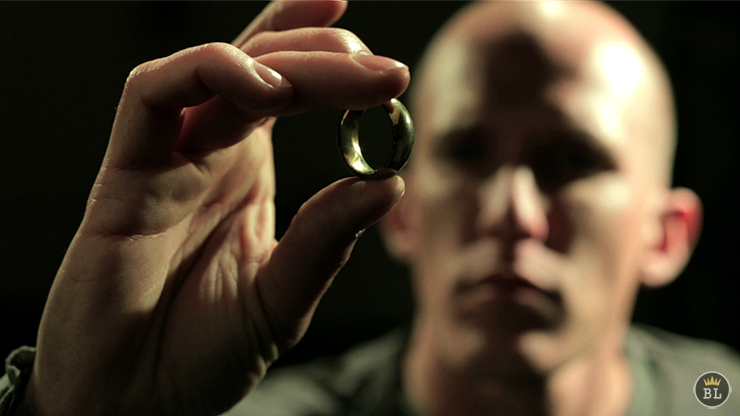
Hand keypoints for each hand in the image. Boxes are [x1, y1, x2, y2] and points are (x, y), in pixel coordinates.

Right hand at [19, 1, 408, 414]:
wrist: (136, 403)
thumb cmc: (202, 353)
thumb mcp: (285, 295)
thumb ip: (328, 239)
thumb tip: (388, 182)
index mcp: (248, 172)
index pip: (285, 87)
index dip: (325, 52)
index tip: (383, 52)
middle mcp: (209, 153)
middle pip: (263, 67)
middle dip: (325, 55)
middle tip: (383, 70)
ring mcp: (167, 159)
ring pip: (215, 67)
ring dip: (278, 55)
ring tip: (339, 70)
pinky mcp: (125, 174)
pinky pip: (151, 95)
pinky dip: (205, 72)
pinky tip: (263, 87)